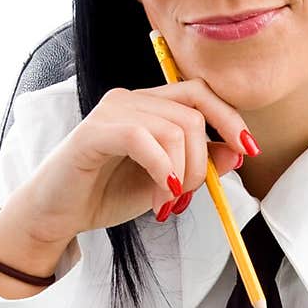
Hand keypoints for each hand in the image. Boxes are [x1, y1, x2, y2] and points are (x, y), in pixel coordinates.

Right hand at [8, 77, 256, 251]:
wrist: (58, 214)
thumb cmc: (106, 194)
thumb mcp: (166, 183)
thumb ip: (199, 166)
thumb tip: (236, 152)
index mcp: (151, 106)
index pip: (201, 94)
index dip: (230, 118)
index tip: (249, 150)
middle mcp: (132, 99)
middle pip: (193, 113)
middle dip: (202, 161)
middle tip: (187, 195)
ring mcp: (112, 111)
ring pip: (174, 129)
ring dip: (181, 175)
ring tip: (167, 202)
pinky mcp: (94, 131)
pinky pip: (143, 139)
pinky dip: (162, 170)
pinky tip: (160, 195)